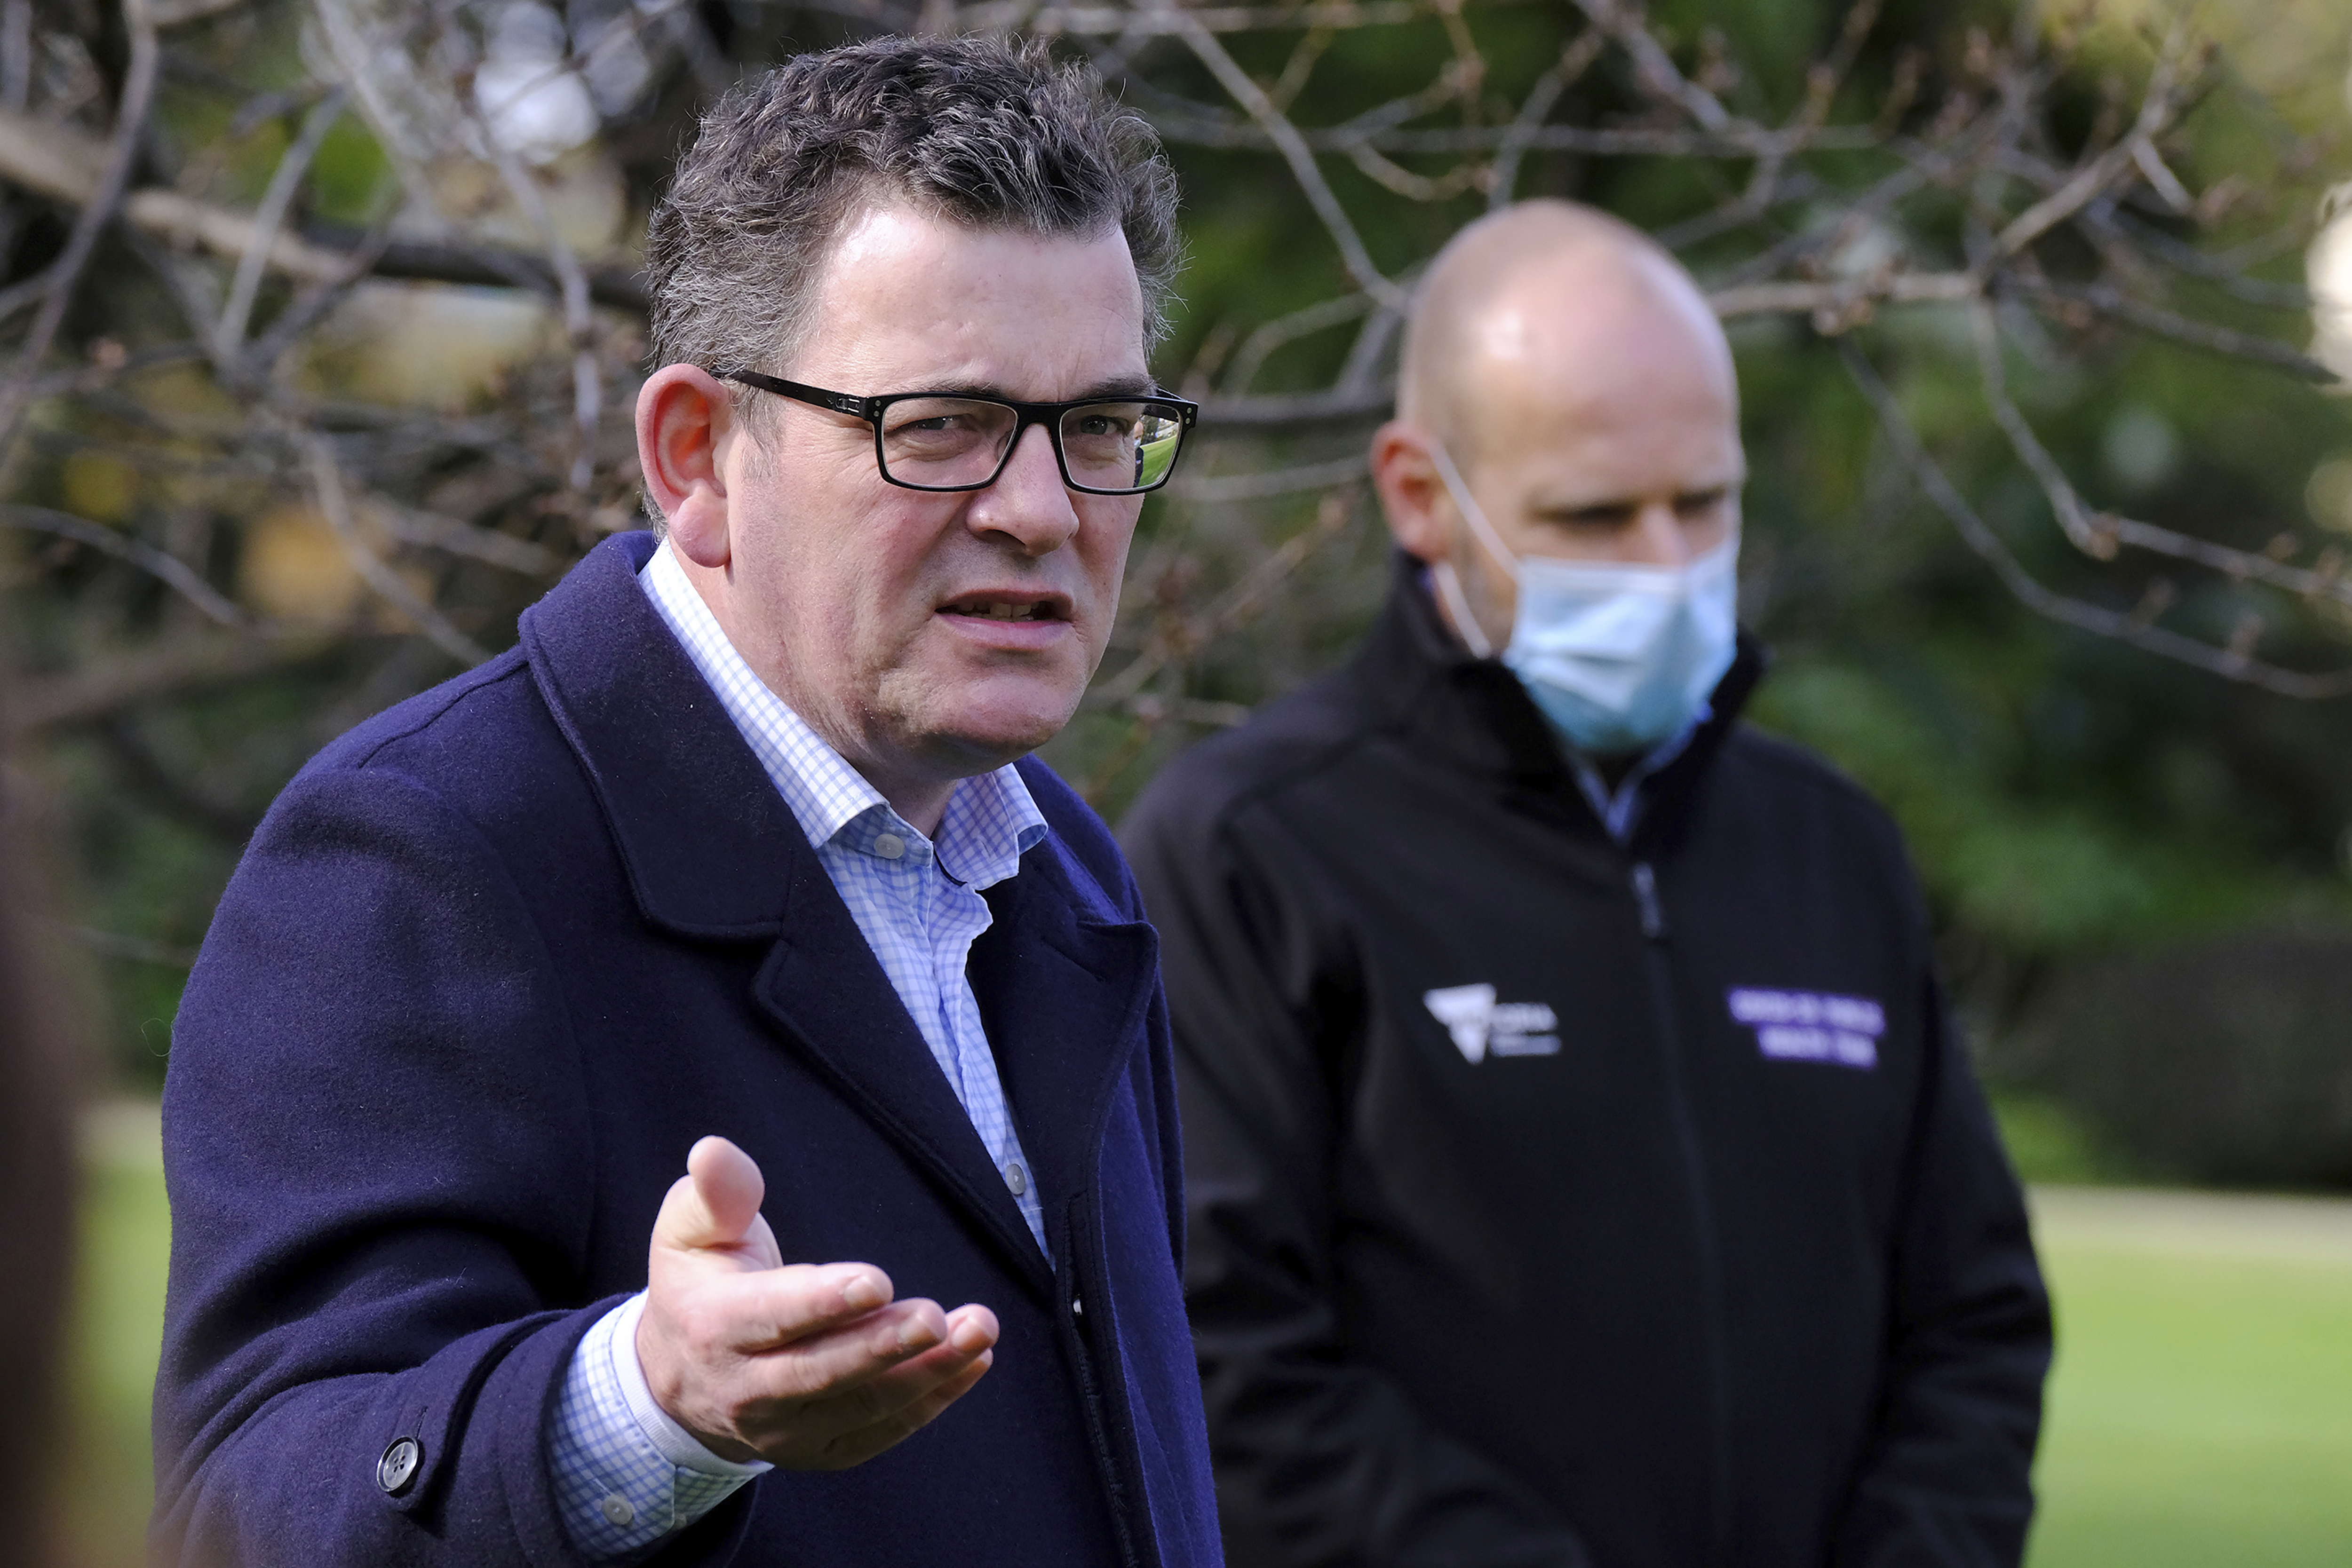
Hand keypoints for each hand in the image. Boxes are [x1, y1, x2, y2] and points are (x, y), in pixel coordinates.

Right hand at [635, 1135, 999, 1467]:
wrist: (681, 1380)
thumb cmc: (701, 1283)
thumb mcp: (691, 1230)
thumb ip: (716, 1193)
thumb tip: (713, 1150)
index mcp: (713, 1327)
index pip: (771, 1318)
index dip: (823, 1302)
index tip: (877, 1282)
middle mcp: (745, 1391)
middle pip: (821, 1374)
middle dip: (883, 1346)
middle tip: (937, 1317)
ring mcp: (783, 1432)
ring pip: (861, 1407)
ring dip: (927, 1372)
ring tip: (978, 1331)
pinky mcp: (818, 1452)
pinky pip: (880, 1434)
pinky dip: (931, 1402)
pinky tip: (972, 1362)